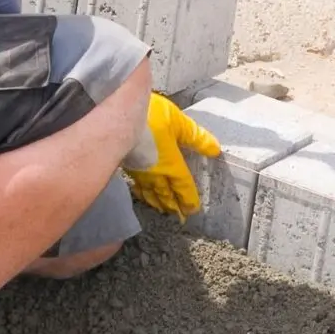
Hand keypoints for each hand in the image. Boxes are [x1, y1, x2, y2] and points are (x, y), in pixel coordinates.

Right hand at [123, 93, 220, 220]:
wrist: (119, 116)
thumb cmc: (153, 117)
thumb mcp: (180, 123)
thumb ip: (196, 138)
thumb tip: (215, 150)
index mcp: (172, 164)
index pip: (183, 186)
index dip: (188, 199)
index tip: (192, 209)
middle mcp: (156, 173)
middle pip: (166, 194)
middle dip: (173, 205)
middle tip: (179, 217)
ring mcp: (139, 172)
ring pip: (150, 193)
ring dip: (157, 202)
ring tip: (162, 210)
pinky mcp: (126, 166)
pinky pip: (136, 185)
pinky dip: (141, 193)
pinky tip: (141, 194)